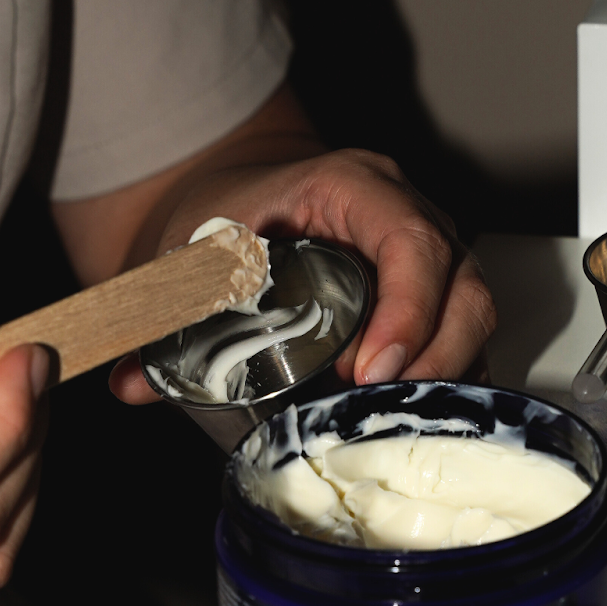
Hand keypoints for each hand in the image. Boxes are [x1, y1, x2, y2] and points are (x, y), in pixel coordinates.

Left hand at [110, 147, 495, 403]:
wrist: (237, 192)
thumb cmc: (225, 208)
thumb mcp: (190, 248)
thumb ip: (165, 312)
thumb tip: (132, 382)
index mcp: (354, 186)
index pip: (410, 239)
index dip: (408, 307)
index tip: (373, 368)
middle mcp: (405, 213)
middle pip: (462, 282)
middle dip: (436, 355)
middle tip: (380, 405)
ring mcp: (427, 255)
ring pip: (473, 312)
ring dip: (447, 372)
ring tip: (396, 419)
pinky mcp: (431, 295)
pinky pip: (463, 337)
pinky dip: (448, 379)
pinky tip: (416, 418)